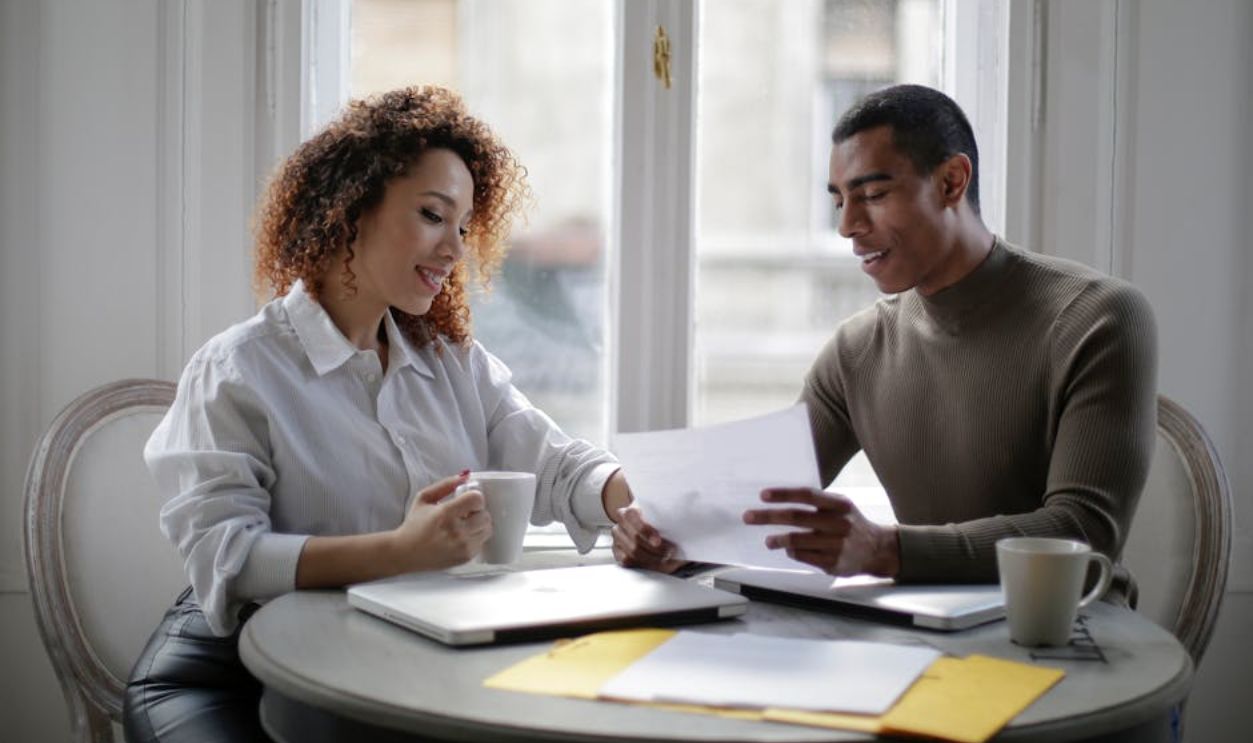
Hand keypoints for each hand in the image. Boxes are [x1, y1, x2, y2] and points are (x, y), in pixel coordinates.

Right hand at [391, 474, 491, 571]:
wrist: (405, 553)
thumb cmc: (414, 525)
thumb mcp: (424, 498)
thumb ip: (445, 485)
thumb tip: (466, 476)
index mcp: (445, 514)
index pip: (476, 499)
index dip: (474, 497)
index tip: (467, 500)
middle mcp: (456, 531)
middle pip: (485, 515)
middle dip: (478, 511)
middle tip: (466, 513)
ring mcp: (462, 546)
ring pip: (487, 529)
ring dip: (479, 524)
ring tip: (465, 524)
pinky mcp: (465, 557)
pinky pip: (482, 542)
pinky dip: (475, 537)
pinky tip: (462, 536)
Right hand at [611, 503, 686, 573]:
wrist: (653, 527)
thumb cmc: (660, 520)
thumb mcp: (665, 515)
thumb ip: (668, 518)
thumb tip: (682, 525)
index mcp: (632, 509)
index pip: (632, 516)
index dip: (645, 530)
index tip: (658, 541)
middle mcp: (621, 521)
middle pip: (634, 539)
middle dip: (654, 549)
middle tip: (669, 552)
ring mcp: (618, 536)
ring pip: (632, 552)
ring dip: (651, 558)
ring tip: (665, 558)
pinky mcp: (616, 550)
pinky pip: (626, 560)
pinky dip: (642, 563)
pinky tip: (654, 561)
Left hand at [743, 488, 899, 576]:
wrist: (877, 549)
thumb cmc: (851, 523)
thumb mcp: (840, 506)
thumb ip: (816, 503)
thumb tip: (780, 499)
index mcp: (838, 504)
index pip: (807, 495)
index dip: (784, 494)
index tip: (763, 495)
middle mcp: (838, 523)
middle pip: (797, 517)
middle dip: (768, 517)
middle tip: (749, 517)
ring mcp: (836, 544)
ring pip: (798, 540)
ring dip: (778, 539)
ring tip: (768, 541)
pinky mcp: (834, 562)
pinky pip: (805, 556)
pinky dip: (793, 552)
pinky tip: (787, 550)